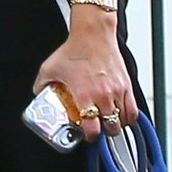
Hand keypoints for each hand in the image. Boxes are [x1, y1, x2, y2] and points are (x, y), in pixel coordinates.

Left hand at [33, 16, 136, 142]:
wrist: (93, 34)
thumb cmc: (74, 49)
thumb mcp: (50, 68)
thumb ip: (41, 84)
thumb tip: (38, 93)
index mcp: (84, 95)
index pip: (92, 128)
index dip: (90, 136)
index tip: (88, 135)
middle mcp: (103, 95)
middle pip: (110, 127)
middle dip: (105, 132)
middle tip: (99, 129)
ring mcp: (117, 90)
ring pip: (123, 120)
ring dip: (116, 124)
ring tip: (109, 122)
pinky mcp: (127, 84)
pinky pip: (133, 109)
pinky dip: (129, 116)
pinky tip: (122, 115)